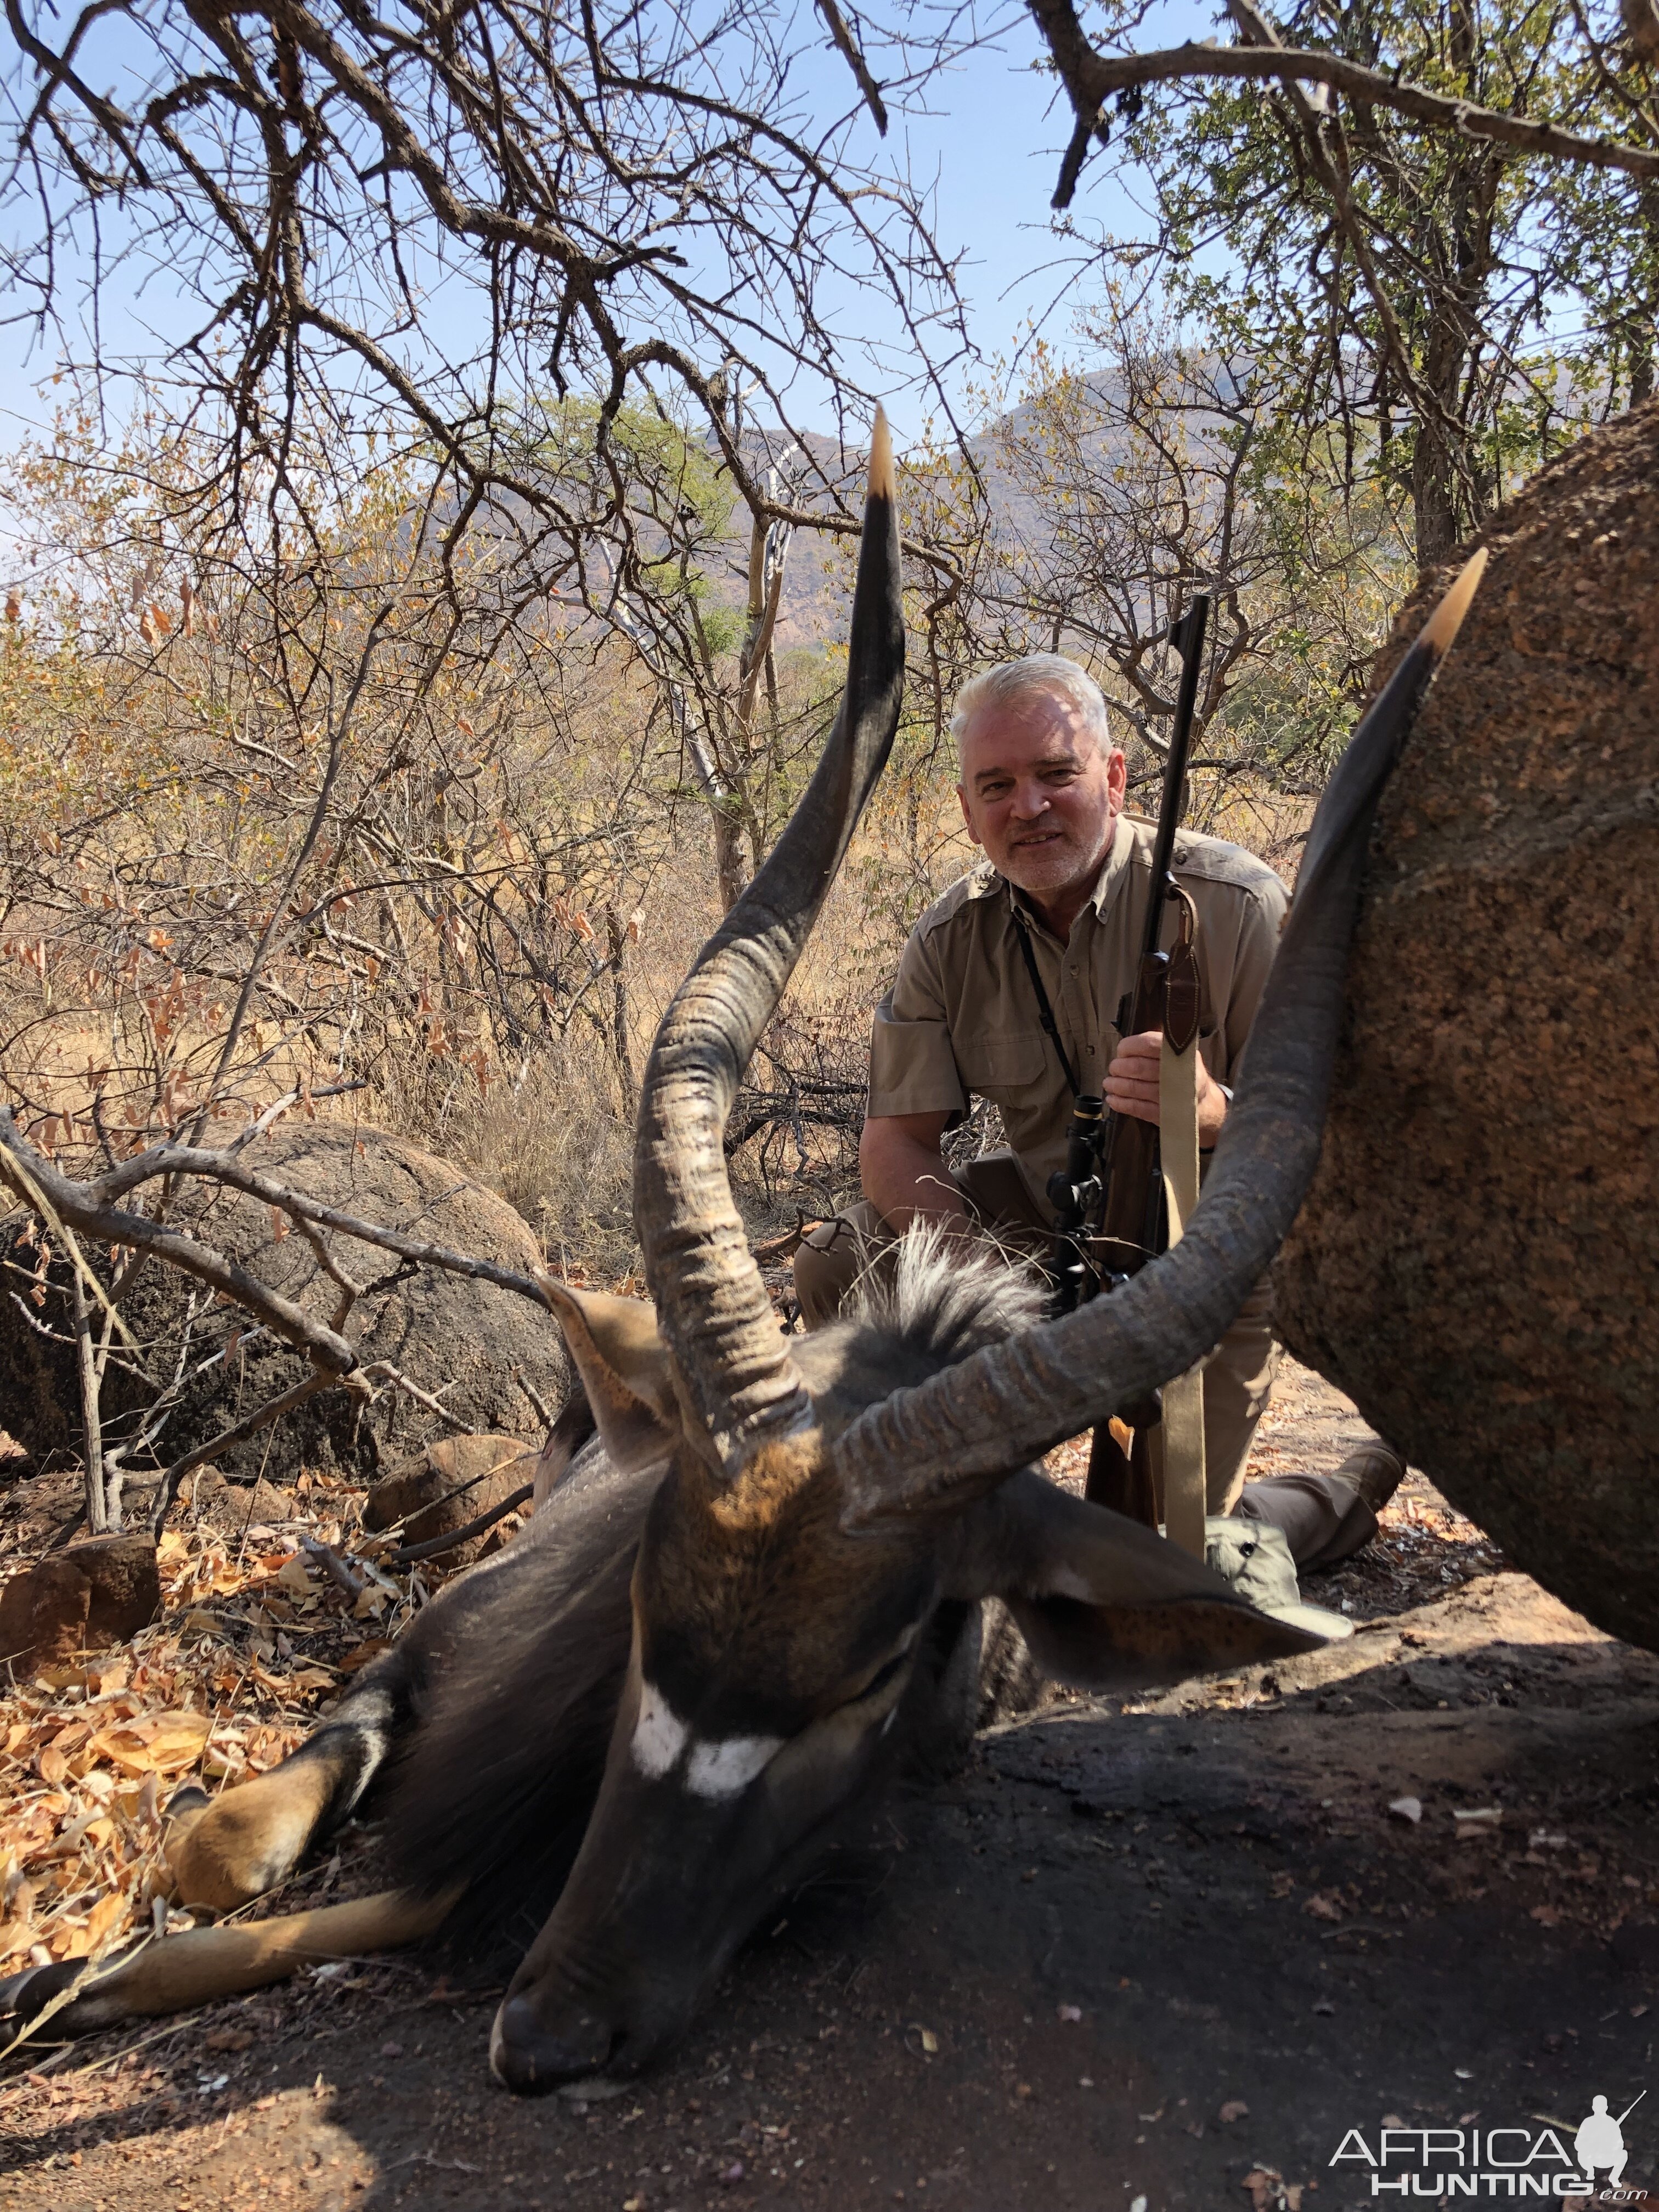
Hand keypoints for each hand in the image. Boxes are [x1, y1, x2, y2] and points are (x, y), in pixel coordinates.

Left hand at [1105, 1030, 1229, 1146]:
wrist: (1203, 1105)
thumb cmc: (1182, 1075)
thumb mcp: (1177, 1055)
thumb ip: (1156, 1047)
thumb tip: (1125, 1046)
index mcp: (1182, 1054)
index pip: (1150, 1044)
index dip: (1130, 1046)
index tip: (1121, 1050)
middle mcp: (1180, 1074)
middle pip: (1140, 1067)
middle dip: (1120, 1067)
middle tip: (1113, 1068)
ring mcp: (1172, 1096)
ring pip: (1136, 1088)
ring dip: (1117, 1085)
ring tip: (1109, 1083)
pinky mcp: (1165, 1115)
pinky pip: (1137, 1108)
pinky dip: (1121, 1103)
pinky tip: (1112, 1099)